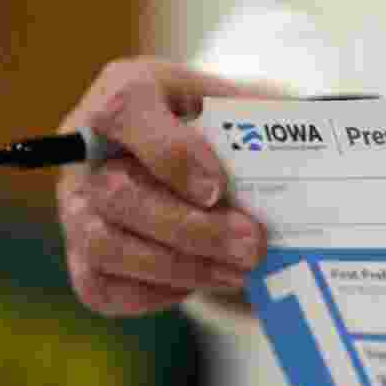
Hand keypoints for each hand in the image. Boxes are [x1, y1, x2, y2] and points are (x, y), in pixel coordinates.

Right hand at [57, 57, 269, 316]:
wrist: (189, 156)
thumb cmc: (216, 128)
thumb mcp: (238, 105)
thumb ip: (260, 122)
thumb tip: (310, 147)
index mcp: (126, 93)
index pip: (125, 114)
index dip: (170, 155)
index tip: (217, 188)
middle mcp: (86, 148)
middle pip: (119, 195)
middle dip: (193, 229)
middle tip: (253, 246)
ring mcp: (75, 204)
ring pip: (107, 247)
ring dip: (181, 267)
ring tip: (238, 271)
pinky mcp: (78, 254)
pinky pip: (102, 287)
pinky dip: (157, 292)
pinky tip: (202, 280)